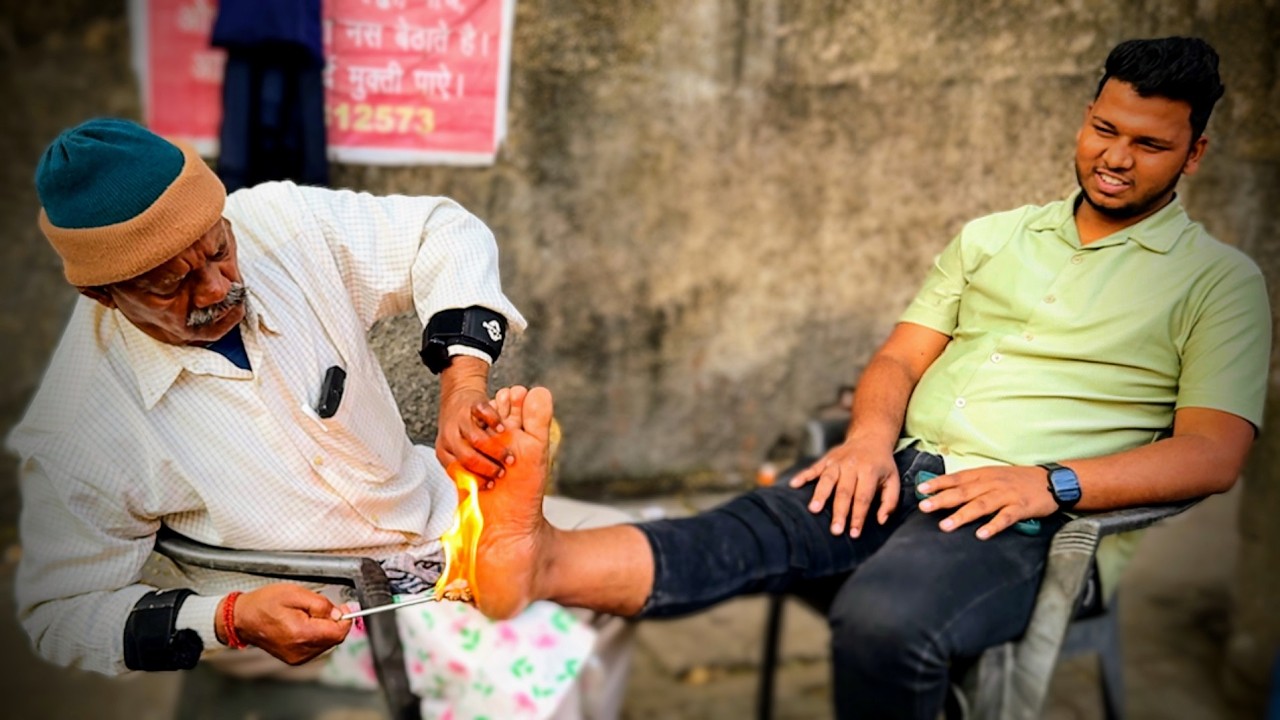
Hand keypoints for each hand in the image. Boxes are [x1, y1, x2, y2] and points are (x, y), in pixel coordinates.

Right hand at [218, 583, 351, 664]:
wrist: (242, 618)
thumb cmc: (264, 604)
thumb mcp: (295, 593)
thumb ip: (321, 604)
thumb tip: (339, 613)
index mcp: (301, 634)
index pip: (338, 633)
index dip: (346, 618)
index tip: (344, 607)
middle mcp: (300, 650)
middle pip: (334, 638)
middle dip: (332, 622)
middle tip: (319, 608)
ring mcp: (297, 657)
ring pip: (326, 643)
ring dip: (324, 628)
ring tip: (306, 615)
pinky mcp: (294, 659)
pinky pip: (315, 647)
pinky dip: (315, 635)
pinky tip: (302, 624)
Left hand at [435, 363, 514, 481]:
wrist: (457, 396)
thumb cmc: (461, 430)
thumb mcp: (456, 450)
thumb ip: (464, 469)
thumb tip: (474, 497)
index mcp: (443, 450)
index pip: (458, 471)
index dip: (476, 480)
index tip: (491, 486)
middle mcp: (449, 436)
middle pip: (468, 458)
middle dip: (488, 468)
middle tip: (503, 472)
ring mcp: (460, 419)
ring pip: (476, 439)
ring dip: (495, 451)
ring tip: (508, 457)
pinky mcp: (472, 404)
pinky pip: (483, 414)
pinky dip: (495, 423)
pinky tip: (504, 431)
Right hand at [788, 438, 900, 536]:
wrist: (870, 436)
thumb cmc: (881, 464)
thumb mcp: (893, 480)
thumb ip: (890, 502)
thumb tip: (881, 521)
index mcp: (870, 471)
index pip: (863, 498)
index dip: (858, 516)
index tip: (854, 533)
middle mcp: (852, 466)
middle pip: (844, 492)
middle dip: (839, 512)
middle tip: (835, 530)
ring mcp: (837, 461)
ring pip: (827, 480)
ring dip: (820, 495)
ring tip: (814, 509)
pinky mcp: (826, 459)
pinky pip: (813, 468)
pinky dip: (803, 476)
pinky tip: (794, 485)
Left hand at [916, 465, 1057, 538]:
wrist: (1052, 481)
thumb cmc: (1018, 479)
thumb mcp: (994, 475)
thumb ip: (973, 482)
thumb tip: (947, 490)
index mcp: (984, 474)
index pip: (957, 478)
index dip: (938, 484)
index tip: (921, 490)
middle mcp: (993, 483)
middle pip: (964, 492)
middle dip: (943, 499)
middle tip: (924, 507)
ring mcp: (1007, 495)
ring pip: (981, 505)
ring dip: (962, 515)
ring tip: (945, 525)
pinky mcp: (1021, 507)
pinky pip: (1005, 517)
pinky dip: (993, 525)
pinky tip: (981, 534)